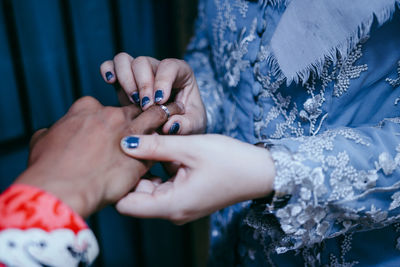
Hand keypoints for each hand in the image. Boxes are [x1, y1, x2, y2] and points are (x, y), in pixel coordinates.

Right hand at [14, 96, 182, 217]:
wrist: (62, 187)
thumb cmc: (49, 167)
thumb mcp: (43, 142)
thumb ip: (54, 132)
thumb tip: (52, 133)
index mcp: (87, 109)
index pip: (103, 107)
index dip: (109, 117)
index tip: (114, 124)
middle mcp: (111, 116)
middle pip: (134, 108)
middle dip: (144, 108)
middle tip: (157, 108)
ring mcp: (129, 133)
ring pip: (155, 116)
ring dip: (167, 112)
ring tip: (179, 108)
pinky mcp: (142, 155)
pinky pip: (161, 145)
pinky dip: (169, 142)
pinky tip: (177, 141)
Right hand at [100, 53, 206, 134]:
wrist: (175, 131)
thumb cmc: (188, 122)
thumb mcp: (195, 126)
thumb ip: (187, 124)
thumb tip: (170, 125)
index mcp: (180, 73)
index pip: (169, 66)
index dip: (163, 81)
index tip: (160, 101)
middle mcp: (157, 68)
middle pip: (143, 62)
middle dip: (143, 85)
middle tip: (146, 107)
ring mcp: (139, 73)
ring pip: (124, 60)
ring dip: (125, 80)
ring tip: (133, 101)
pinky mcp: (123, 81)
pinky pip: (110, 65)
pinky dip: (108, 70)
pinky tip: (110, 82)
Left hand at [116, 134, 275, 223]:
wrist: (259, 172)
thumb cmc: (230, 160)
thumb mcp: (190, 147)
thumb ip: (155, 145)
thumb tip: (125, 143)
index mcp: (171, 205)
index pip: (125, 205)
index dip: (116, 182)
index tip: (114, 158)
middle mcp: (172, 212)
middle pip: (135, 196)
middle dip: (130, 171)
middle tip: (127, 143)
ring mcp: (179, 206)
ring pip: (147, 189)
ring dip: (144, 168)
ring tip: (143, 143)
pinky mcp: (185, 198)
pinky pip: (162, 186)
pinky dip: (157, 170)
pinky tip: (159, 149)